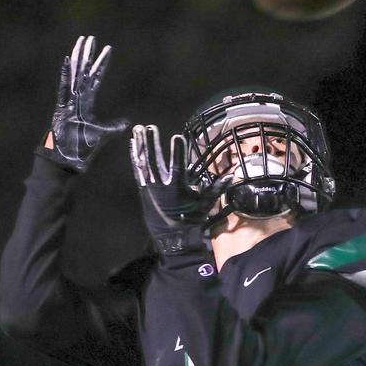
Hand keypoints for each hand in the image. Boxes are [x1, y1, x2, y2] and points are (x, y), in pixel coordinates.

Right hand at [37, 35, 126, 172]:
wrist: (67, 161)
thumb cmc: (81, 150)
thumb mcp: (103, 135)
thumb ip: (114, 127)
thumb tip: (127, 123)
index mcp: (86, 103)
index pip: (96, 79)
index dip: (101, 65)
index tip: (107, 49)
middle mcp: (76, 99)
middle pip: (83, 72)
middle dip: (88, 55)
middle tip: (91, 37)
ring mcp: (68, 102)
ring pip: (75, 75)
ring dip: (79, 58)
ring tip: (82, 42)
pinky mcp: (61, 108)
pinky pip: (64, 88)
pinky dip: (65, 74)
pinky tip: (67, 60)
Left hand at [130, 124, 218, 254]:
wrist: (172, 238)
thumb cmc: (190, 220)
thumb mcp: (205, 204)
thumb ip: (216, 188)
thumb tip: (231, 175)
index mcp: (177, 189)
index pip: (178, 166)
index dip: (178, 151)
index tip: (177, 136)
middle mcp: (161, 187)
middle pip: (155, 161)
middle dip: (152, 143)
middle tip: (150, 127)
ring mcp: (150, 188)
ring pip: (144, 163)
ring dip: (141, 146)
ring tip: (138, 129)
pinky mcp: (144, 190)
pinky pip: (138, 170)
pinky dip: (136, 157)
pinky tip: (134, 145)